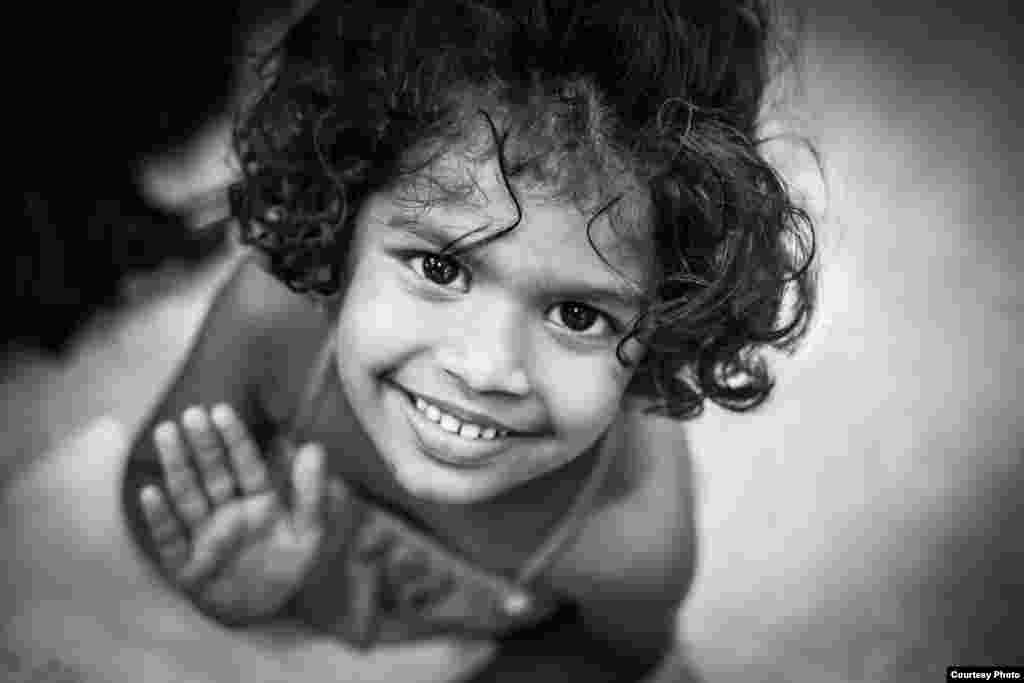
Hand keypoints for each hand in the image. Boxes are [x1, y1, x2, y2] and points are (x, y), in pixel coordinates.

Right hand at [139, 403, 325, 623]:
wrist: (264, 613)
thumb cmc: (287, 568)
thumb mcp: (309, 532)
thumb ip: (312, 492)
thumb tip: (315, 446)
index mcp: (258, 501)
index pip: (245, 463)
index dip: (234, 438)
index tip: (221, 409)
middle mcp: (228, 512)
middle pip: (213, 473)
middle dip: (203, 444)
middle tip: (191, 413)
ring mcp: (204, 536)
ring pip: (188, 495)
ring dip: (176, 466)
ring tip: (166, 433)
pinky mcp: (186, 565)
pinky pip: (171, 538)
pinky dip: (160, 517)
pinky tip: (150, 493)